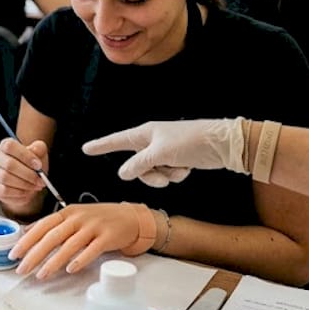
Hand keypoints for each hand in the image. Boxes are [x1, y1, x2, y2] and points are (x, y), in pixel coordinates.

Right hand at [0, 137, 48, 208]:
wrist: (27, 181)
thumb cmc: (32, 165)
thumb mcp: (39, 154)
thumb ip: (39, 148)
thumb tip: (35, 150)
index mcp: (5, 145)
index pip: (10, 146)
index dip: (25, 156)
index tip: (39, 166)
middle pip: (8, 164)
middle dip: (28, 174)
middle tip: (41, 180)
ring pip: (6, 178)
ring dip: (25, 184)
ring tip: (36, 186)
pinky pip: (5, 190)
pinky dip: (19, 192)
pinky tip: (27, 191)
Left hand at [9, 203, 149, 278]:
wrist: (130, 217)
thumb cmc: (99, 219)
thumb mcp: (74, 216)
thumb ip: (52, 224)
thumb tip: (27, 231)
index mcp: (67, 213)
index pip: (42, 226)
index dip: (27, 240)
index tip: (14, 254)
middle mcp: (78, 218)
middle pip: (52, 237)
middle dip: (34, 254)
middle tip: (22, 269)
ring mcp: (94, 227)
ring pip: (69, 245)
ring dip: (53, 261)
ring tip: (41, 274)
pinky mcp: (108, 237)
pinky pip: (92, 250)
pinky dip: (80, 260)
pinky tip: (70, 269)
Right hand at [82, 117, 246, 186]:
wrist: (222, 144)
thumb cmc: (191, 141)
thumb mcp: (160, 153)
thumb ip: (138, 164)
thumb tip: (123, 173)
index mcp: (145, 133)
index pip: (117, 140)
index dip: (101, 146)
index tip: (86, 149)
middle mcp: (152, 142)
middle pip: (136, 165)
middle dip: (149, 174)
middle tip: (162, 171)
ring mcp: (165, 152)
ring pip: (153, 173)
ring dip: (165, 176)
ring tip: (179, 167)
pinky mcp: (177, 160)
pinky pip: (168, 174)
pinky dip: (177, 174)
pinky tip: (188, 166)